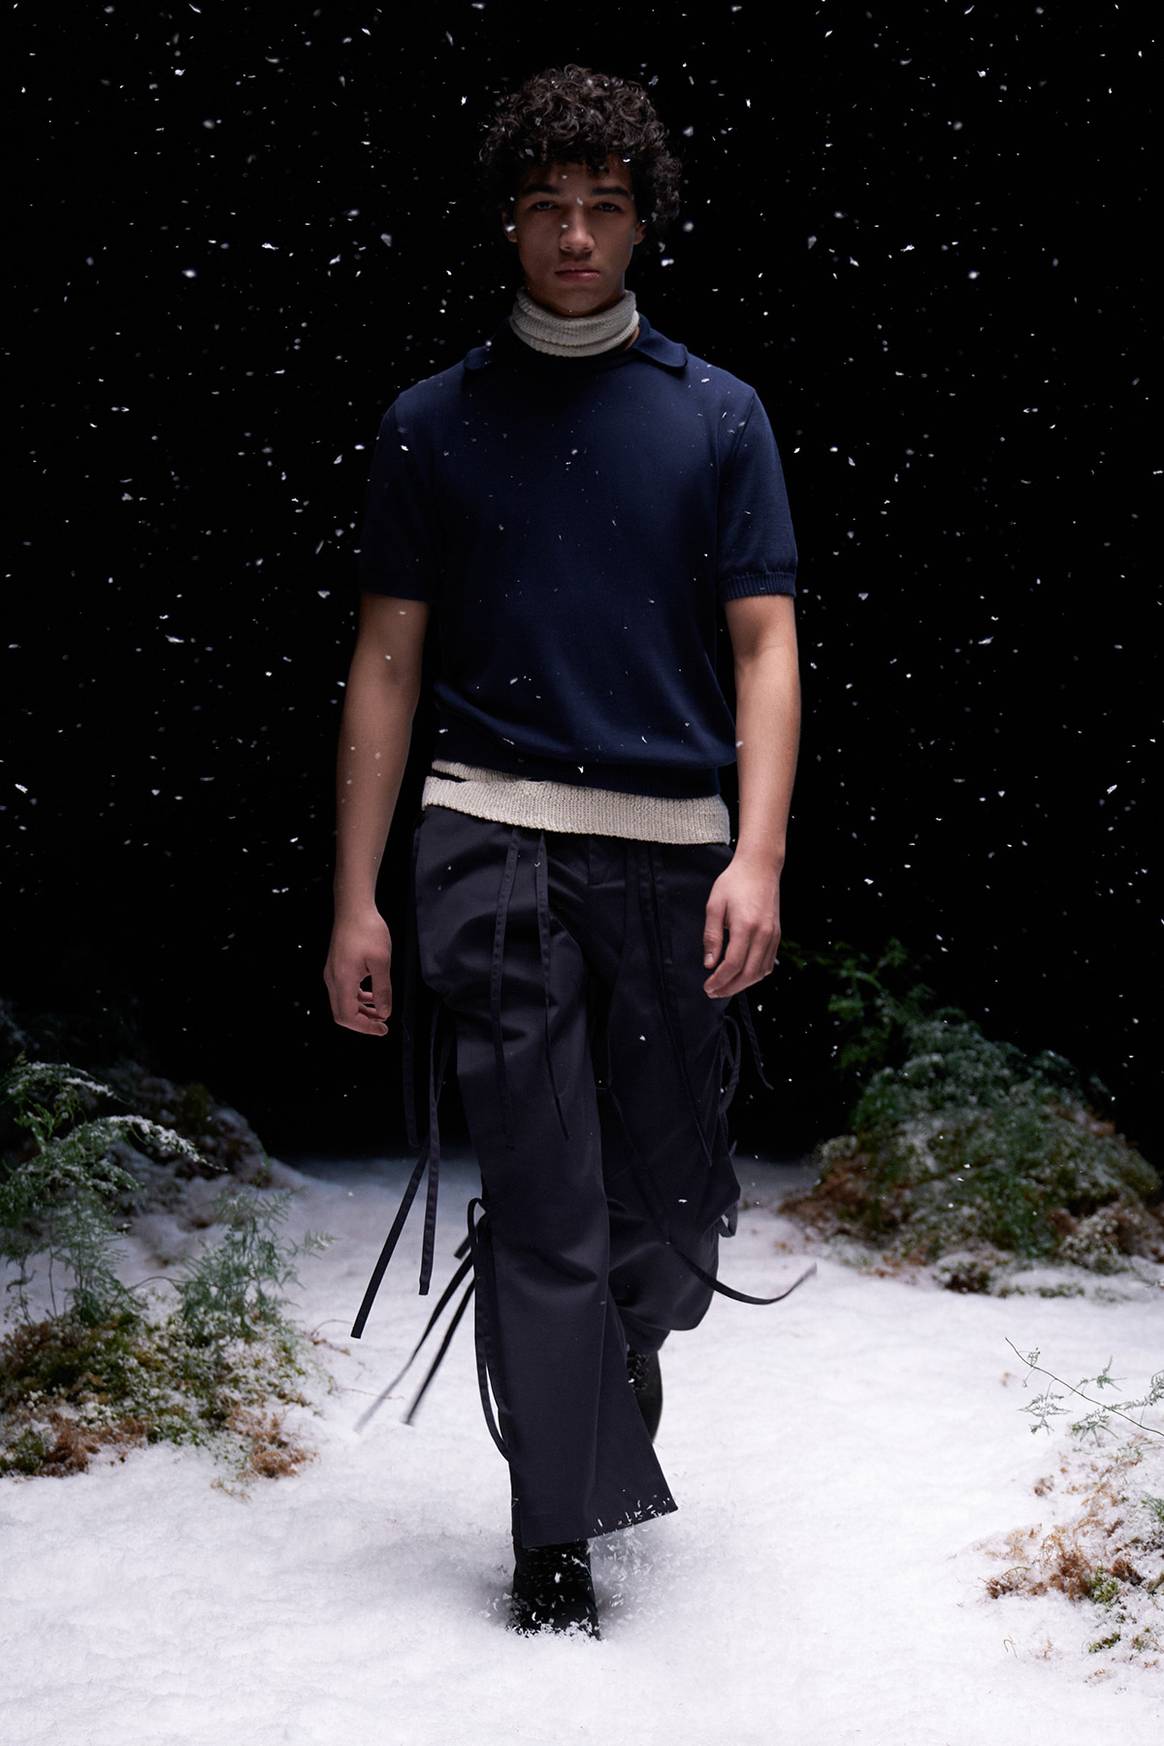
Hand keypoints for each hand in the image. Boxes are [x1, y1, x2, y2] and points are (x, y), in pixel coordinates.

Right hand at [324, 908, 392, 1035]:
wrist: (354, 908)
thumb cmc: (368, 931)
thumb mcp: (381, 962)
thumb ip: (382, 990)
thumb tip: (384, 1012)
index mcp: (342, 981)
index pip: (347, 1016)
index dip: (365, 1027)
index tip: (383, 1029)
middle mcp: (333, 980)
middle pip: (342, 1013)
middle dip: (362, 1022)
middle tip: (382, 1025)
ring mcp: (332, 973)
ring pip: (343, 1003)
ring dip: (361, 1011)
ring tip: (380, 1012)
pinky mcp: (336, 967)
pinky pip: (344, 991)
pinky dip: (357, 998)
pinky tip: (372, 995)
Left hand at [701, 855, 780, 998]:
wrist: (760, 867)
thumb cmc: (734, 883)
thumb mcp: (714, 905)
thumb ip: (712, 936)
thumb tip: (709, 964)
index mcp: (746, 926)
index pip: (733, 964)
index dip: (719, 980)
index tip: (707, 986)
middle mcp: (763, 934)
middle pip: (748, 974)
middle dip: (729, 988)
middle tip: (713, 992)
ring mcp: (773, 935)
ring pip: (760, 972)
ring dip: (743, 984)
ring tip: (725, 987)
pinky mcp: (777, 935)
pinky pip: (768, 963)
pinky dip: (755, 975)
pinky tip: (742, 976)